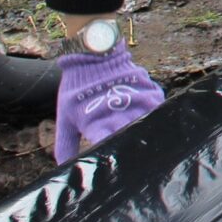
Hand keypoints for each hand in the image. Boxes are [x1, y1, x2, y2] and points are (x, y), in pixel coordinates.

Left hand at [55, 40, 164, 161]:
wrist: (92, 54)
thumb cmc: (76, 89)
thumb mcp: (66, 117)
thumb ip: (65, 143)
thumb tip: (64, 167)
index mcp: (96, 123)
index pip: (107, 146)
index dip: (111, 156)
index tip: (113, 165)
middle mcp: (118, 114)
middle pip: (130, 138)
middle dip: (131, 148)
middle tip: (134, 159)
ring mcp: (135, 102)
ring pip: (146, 125)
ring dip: (145, 134)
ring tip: (147, 145)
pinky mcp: (148, 91)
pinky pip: (157, 110)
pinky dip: (155, 118)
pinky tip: (153, 124)